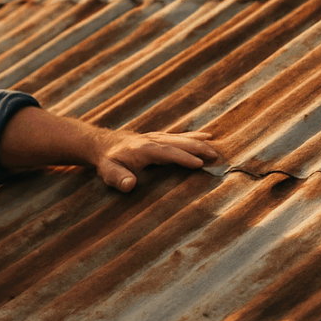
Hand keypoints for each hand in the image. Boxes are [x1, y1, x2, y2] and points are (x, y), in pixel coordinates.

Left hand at [93, 131, 217, 191]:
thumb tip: (129, 184)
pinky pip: (180, 136)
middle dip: (198, 148)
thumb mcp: (108, 172)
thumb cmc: (108, 161)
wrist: (104, 144)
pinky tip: (208, 136)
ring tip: (216, 150)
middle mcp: (153, 140)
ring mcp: (158, 137)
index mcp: (143, 149)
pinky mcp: (160, 138)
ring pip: (182, 138)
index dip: (183, 157)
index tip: (199, 164)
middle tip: (215, 157)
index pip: (167, 152)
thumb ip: (118, 178)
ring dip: (200, 143)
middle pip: (179, 142)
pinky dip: (194, 136)